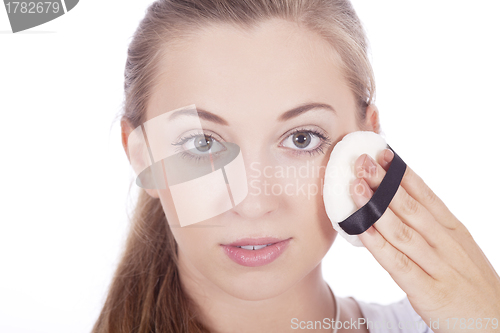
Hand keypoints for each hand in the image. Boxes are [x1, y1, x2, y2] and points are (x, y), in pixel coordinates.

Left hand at [351, 149, 499, 332]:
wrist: (497, 324)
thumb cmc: (470, 282)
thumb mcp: (458, 247)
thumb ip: (431, 227)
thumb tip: (399, 203)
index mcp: (453, 229)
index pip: (425, 194)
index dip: (402, 172)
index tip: (382, 152)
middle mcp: (446, 243)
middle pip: (410, 207)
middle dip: (384, 182)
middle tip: (361, 160)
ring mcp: (437, 266)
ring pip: (403, 230)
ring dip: (376, 207)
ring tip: (355, 187)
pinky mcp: (428, 290)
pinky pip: (398, 264)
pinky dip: (377, 245)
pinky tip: (360, 229)